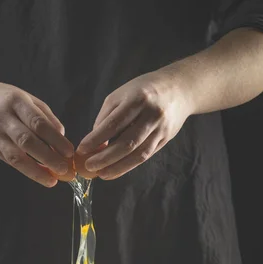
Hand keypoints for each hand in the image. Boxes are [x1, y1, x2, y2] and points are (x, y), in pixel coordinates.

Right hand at [0, 80, 73, 186]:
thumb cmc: (6, 100)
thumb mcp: (27, 99)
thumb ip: (45, 117)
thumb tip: (62, 137)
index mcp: (17, 102)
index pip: (38, 123)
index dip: (55, 139)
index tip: (69, 152)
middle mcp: (3, 118)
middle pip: (27, 141)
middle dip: (48, 158)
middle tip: (65, 170)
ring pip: (16, 156)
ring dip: (36, 170)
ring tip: (52, 180)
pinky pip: (9, 161)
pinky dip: (26, 169)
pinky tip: (40, 175)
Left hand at [77, 71, 193, 178]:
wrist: (180, 89)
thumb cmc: (143, 90)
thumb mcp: (121, 95)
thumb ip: (106, 117)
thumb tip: (93, 142)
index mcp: (137, 99)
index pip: (114, 123)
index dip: (96, 139)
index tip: (81, 150)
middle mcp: (151, 115)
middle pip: (127, 143)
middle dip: (106, 157)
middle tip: (89, 166)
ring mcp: (161, 129)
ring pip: (138, 154)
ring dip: (117, 167)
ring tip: (101, 174)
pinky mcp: (165, 139)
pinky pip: (145, 156)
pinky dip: (129, 165)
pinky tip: (115, 170)